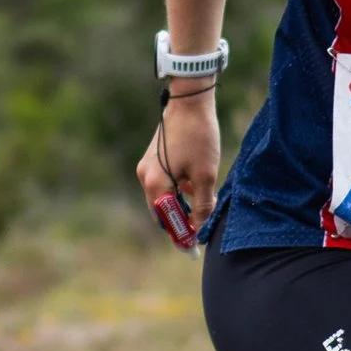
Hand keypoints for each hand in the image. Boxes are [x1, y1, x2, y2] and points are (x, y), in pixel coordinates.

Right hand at [137, 88, 220, 233]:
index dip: (181, 236)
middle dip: (180, 223)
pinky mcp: (153, 160)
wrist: (190, 101)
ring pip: (163, 198)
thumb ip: (202, 205)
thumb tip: (200, 230)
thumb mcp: (206, 174)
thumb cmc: (199, 136)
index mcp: (155, 184)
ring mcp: (147, 168)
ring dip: (180, 207)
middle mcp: (145, 177)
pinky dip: (178, 193)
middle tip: (199, 234)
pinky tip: (196, 192)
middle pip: (162, 212)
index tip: (194, 250)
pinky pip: (164, 185)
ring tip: (202, 212)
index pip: (166, 221)